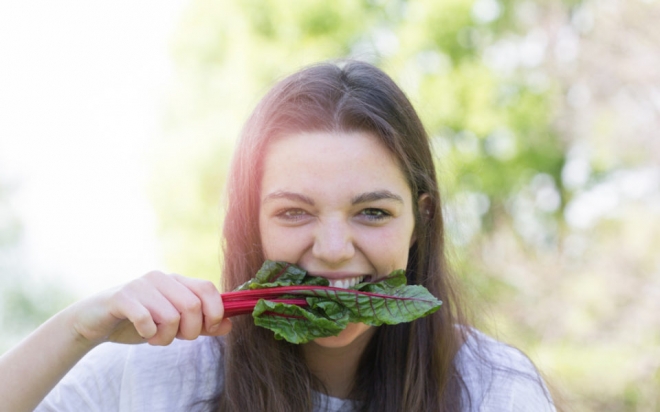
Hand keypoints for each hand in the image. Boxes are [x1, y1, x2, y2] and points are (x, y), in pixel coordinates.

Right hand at [70, 272, 231, 345]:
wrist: (96, 321)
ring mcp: (141, 285)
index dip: (215, 312)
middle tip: (178, 338)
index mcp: (177, 281)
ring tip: (156, 338)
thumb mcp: (175, 324)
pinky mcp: (122, 297)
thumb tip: (229, 324)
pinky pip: (145, 318)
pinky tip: (143, 334)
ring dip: (166, 337)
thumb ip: (202, 324)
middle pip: (193, 305)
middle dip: (191, 331)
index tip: (209, 329)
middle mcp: (161, 278)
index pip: (208, 289)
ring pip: (171, 315)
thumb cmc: (139, 321)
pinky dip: (149, 333)